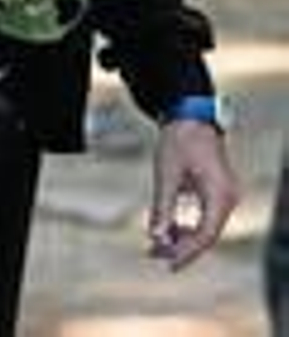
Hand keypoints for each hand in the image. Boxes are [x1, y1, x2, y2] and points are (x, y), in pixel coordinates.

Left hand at [146, 120, 238, 269]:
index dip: (187, 252)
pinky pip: (205, 216)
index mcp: (220, 195)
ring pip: (206, 227)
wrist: (190, 117)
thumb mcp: (166, 174)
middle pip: (207, 234)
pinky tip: (167, 230)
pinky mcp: (218, 192)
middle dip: (181, 247)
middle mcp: (228, 198)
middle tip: (153, 254)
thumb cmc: (179, 141)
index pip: (206, 235)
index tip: (167, 264)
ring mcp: (225, 195)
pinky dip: (187, 225)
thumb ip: (162, 207)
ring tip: (155, 245)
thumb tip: (156, 237)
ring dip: (182, 237)